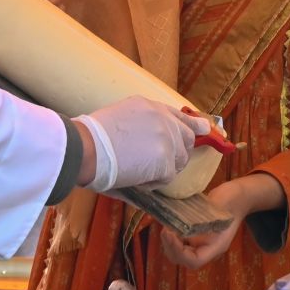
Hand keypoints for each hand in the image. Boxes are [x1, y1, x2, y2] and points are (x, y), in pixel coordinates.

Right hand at [79, 97, 198, 191]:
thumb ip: (142, 123)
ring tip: (138, 170)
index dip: (193, 124)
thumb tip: (153, 141)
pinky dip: (153, 182)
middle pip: (186, 138)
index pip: (179, 115)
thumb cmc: (90, 138)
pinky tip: (135, 178)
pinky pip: (167, 177)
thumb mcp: (120, 117)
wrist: (84, 148)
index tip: (205, 129)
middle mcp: (162, 118)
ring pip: (179, 160)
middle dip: (177, 152)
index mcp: (149, 106)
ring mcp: (167, 139)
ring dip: (163, 169)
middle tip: (160, 165)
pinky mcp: (165, 160)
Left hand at [157, 173, 280, 268]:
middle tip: (166, 230)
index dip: (179, 251)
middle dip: (171, 247)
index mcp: (216, 246)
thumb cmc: (233, 200)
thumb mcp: (221, 204)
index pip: (194, 261)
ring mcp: (202, 243)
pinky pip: (180, 243)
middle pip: (184, 260)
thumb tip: (187, 219)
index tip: (171, 234)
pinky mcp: (196, 236)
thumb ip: (206, 214)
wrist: (238, 196)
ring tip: (166, 227)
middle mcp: (208, 248)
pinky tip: (169, 224)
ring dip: (169, 243)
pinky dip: (172, 237)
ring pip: (179, 254)